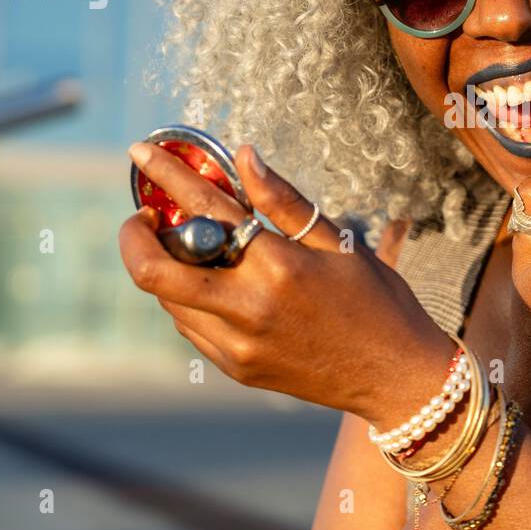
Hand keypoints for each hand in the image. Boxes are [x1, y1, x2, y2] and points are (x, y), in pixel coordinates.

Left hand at [118, 141, 452, 428]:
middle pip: (154, 273)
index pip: (205, 210)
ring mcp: (239, 345)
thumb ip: (284, 201)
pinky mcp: (237, 369)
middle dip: (135, 238)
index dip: (166, 175)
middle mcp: (250, 308)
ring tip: (190, 248)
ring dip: (169, 267)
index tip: (140, 152)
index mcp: (279, 266)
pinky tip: (215, 285)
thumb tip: (244, 156)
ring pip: (169, 300)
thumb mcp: (339, 242)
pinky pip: (191, 328)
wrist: (395, 376)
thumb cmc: (377, 301)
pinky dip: (190, 299)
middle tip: (144, 217)